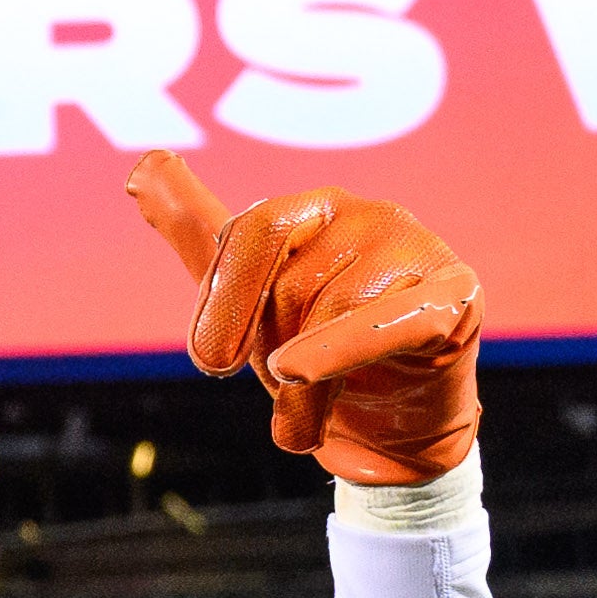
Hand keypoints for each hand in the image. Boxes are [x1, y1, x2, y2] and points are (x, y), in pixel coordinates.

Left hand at [127, 151, 481, 486]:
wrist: (392, 430)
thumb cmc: (318, 357)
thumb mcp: (250, 300)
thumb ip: (200, 235)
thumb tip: (139, 167)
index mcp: (314, 208)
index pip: (252, 231)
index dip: (225, 299)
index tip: (212, 361)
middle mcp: (369, 214)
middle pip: (292, 279)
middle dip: (273, 350)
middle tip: (280, 391)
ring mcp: (418, 250)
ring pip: (335, 311)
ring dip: (306, 387)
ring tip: (302, 424)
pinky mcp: (457, 297)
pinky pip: (391, 320)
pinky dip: (340, 350)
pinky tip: (300, 376)